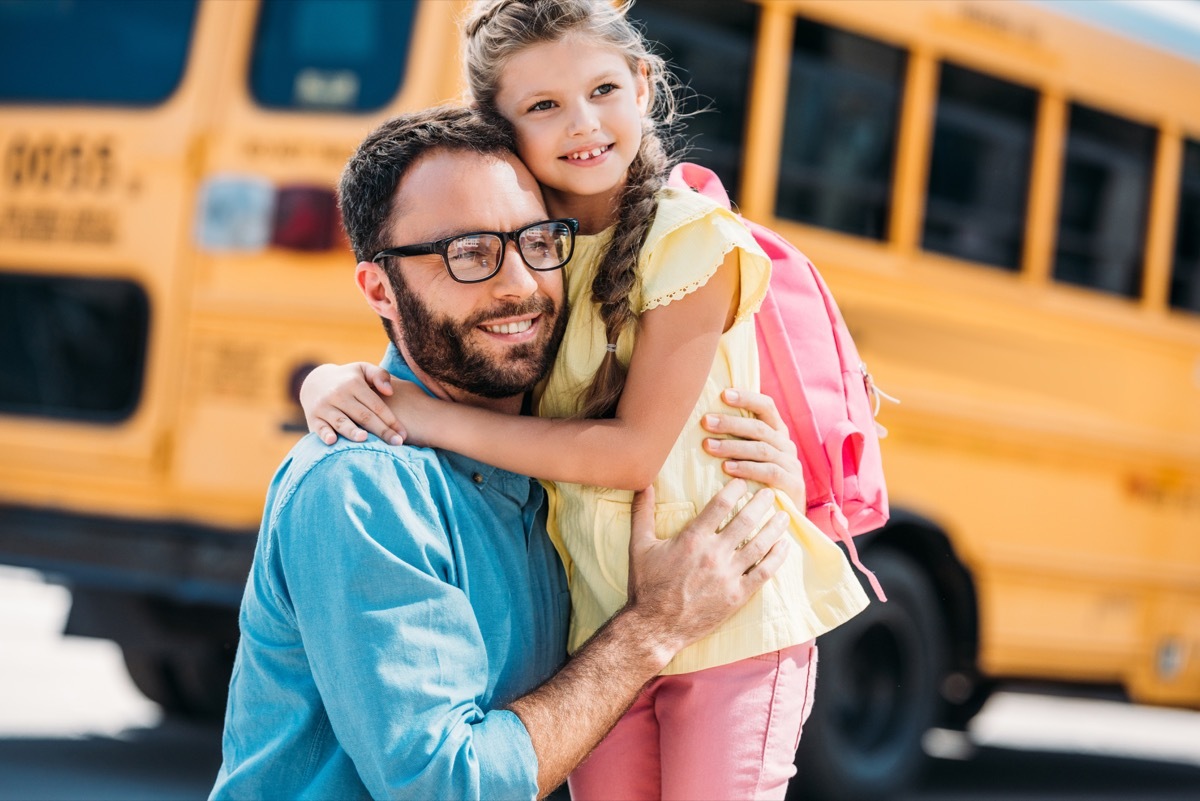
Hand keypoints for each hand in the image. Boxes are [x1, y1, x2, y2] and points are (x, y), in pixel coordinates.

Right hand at [299, 362, 404, 445]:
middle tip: (397, 444)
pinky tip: (332, 441)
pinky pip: (319, 428)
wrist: (315, 382)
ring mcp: (324, 406)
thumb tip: (390, 391)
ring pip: (342, 422)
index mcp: (354, 384)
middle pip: (363, 416)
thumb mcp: (363, 369)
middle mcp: (339, 395)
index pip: (376, 405)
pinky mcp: (313, 418)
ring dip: (352, 431)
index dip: (391, 420)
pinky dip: (325, 434)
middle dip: (381, 431)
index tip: (403, 434)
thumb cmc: (348, 379)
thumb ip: (380, 375)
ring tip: (365, 440)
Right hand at [624, 481, 790, 660]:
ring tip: (783, 516)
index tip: (743, 483)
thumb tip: (642, 484)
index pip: (720, 505)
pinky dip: (777, 557)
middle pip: (745, 520)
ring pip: (760, 544)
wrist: (655, 627)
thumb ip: (642, 513)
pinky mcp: (737, 596)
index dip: (735, 489)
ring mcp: (728, 576)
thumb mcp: (639, 546)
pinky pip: (764, 573)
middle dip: (761, 503)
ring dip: (774, 527)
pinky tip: (784, 546)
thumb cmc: (646, 586)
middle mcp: (713, 554)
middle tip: (770, 493)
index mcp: (692, 539)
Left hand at [701, 389, 805, 509]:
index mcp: (777, 433)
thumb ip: (736, 439)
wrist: (783, 516)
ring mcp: (792, 465)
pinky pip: (769, 472)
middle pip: (759, 427)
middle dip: (730, 423)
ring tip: (708, 446)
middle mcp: (786, 445)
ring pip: (761, 449)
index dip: (746, 398)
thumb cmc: (757, 482)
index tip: (723, 394)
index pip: (766, 406)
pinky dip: (747, 469)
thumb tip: (705, 421)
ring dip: (733, 446)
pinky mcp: (793, 485)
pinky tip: (727, 468)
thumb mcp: (749, 457)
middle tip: (706, 422)